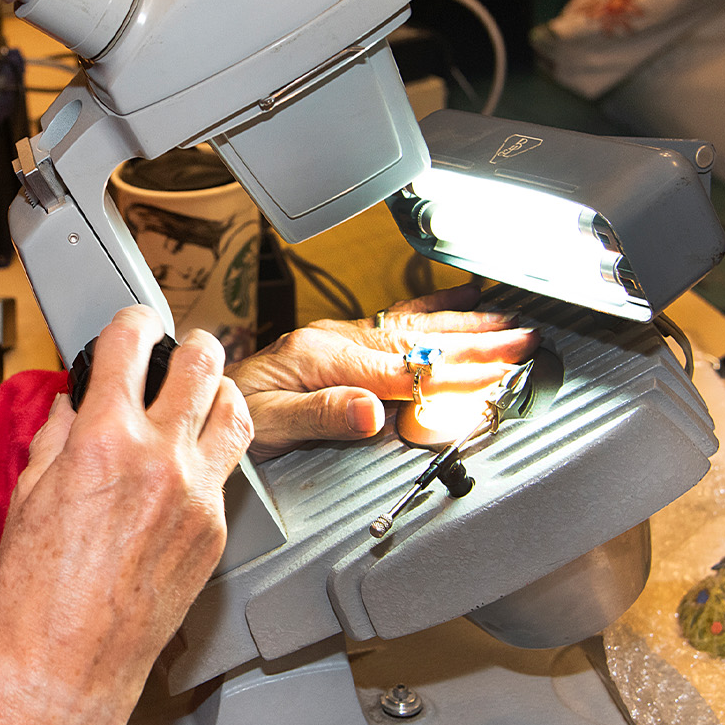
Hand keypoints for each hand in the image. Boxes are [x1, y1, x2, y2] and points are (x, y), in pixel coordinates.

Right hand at [0, 308, 250, 724]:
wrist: (67, 665)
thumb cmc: (37, 593)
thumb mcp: (28, 493)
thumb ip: (57, 435)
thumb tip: (73, 404)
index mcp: (104, 439)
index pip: (132, 342)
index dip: (132, 320)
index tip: (132, 322)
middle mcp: (160, 459)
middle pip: (202, 361)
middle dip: (187, 345)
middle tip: (175, 350)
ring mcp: (197, 496)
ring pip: (235, 409)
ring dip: (216, 392)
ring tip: (198, 397)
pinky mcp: (215, 533)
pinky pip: (226, 472)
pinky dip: (208, 456)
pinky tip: (185, 466)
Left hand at [227, 282, 538, 459]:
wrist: (202, 398)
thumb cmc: (231, 413)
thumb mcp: (267, 424)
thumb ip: (321, 415)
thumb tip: (370, 412)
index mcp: (324, 359)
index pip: (402, 371)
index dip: (450, 375)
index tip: (491, 374)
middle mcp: (336, 341)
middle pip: (419, 342)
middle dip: (474, 340)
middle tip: (522, 340)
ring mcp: (341, 339)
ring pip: (414, 328)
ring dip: (464, 324)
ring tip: (507, 321)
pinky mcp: (342, 343)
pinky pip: (396, 321)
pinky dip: (433, 310)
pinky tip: (458, 300)